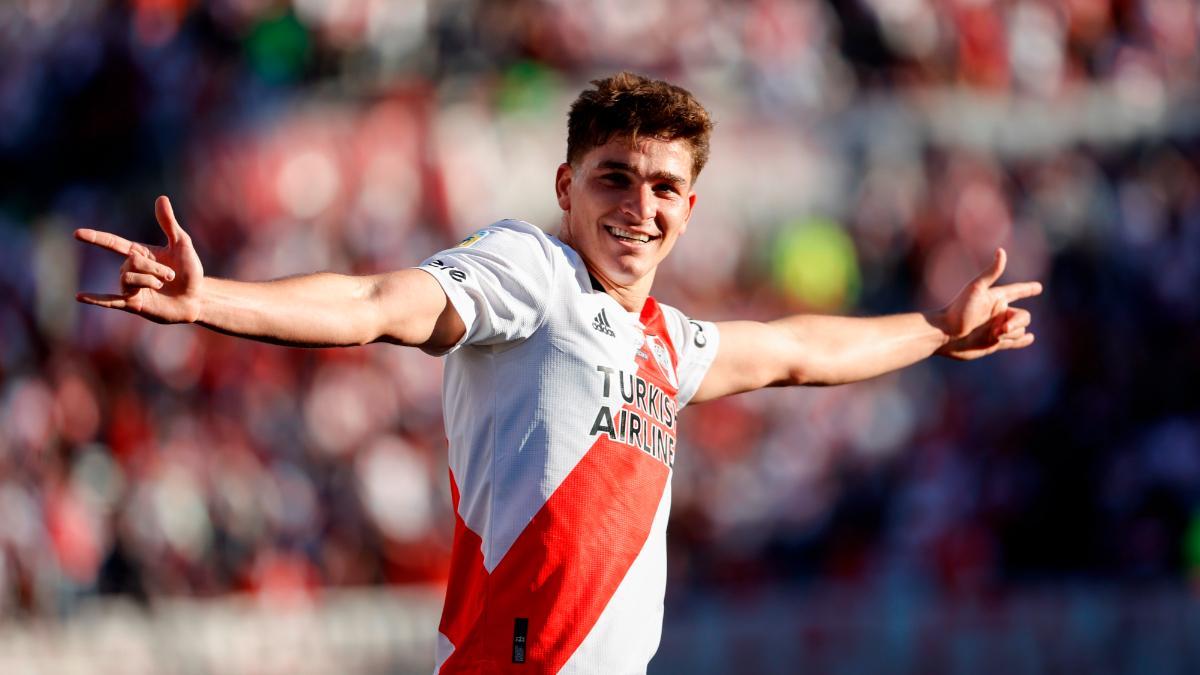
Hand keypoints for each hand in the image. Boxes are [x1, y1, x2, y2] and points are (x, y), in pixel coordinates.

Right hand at [76, 196, 203, 323]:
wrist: (197, 298)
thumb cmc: (189, 271)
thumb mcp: (181, 244)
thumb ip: (169, 223)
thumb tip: (161, 198)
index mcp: (139, 254)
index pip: (113, 243)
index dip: (96, 238)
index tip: (77, 233)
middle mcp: (131, 270)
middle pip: (131, 263)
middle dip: (154, 268)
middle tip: (171, 275)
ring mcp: (131, 288)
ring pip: (128, 279)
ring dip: (150, 280)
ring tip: (164, 285)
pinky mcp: (133, 304)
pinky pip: (111, 301)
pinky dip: (95, 300)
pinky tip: (79, 296)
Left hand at [934, 248, 1041, 360]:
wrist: (944, 334)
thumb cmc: (958, 310)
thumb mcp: (976, 289)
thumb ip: (991, 272)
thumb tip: (1002, 251)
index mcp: (995, 298)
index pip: (1017, 291)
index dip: (1027, 289)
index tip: (1038, 287)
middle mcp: (998, 313)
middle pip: (1024, 316)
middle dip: (1017, 322)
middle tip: (1001, 329)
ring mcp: (996, 329)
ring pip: (1020, 330)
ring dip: (1013, 333)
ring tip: (995, 335)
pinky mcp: (993, 343)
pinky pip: (1014, 341)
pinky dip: (1022, 340)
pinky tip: (1029, 338)